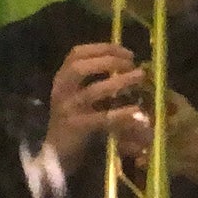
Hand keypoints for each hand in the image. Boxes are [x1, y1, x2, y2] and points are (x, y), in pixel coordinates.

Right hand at [45, 42, 145, 174]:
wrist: (58, 150)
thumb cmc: (75, 118)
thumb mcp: (79, 95)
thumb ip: (96, 81)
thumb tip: (129, 67)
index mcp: (62, 78)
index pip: (76, 53)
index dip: (102, 48)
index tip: (126, 51)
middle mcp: (61, 90)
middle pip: (80, 67)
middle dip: (108, 61)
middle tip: (131, 64)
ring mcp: (68, 109)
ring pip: (93, 91)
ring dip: (119, 82)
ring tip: (139, 77)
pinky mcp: (78, 127)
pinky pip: (103, 118)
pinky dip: (122, 113)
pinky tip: (137, 110)